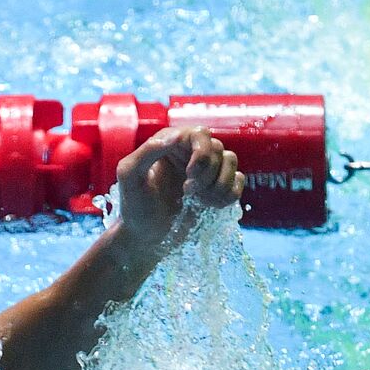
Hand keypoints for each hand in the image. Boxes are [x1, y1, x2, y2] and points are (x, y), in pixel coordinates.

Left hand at [114, 126, 244, 252]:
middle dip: (206, 173)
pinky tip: (209, 205)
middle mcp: (189, 152)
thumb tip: (176, 136)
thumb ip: (147, 152)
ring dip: (218, 184)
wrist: (145, 236)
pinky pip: (239, 180)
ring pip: (231, 160)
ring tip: (197, 200)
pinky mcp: (216, 187)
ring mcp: (205, 170)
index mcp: (170, 144)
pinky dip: (228, 193)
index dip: (202, 153)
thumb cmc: (134, 206)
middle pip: (217, 148)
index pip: (200, 134)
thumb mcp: (129, 176)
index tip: (190, 175)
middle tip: (188, 191)